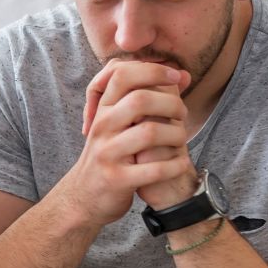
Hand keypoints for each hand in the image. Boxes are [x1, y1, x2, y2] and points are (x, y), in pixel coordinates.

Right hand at [61, 60, 193, 226]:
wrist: (83, 197)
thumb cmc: (110, 156)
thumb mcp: (116, 124)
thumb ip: (143, 98)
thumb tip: (184, 74)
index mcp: (103, 110)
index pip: (123, 74)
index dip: (154, 70)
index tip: (177, 77)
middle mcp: (101, 128)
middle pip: (140, 100)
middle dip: (172, 104)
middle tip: (182, 114)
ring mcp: (107, 154)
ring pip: (149, 133)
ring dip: (177, 135)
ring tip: (181, 140)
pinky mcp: (117, 180)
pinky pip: (154, 169)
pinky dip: (175, 165)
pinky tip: (180, 164)